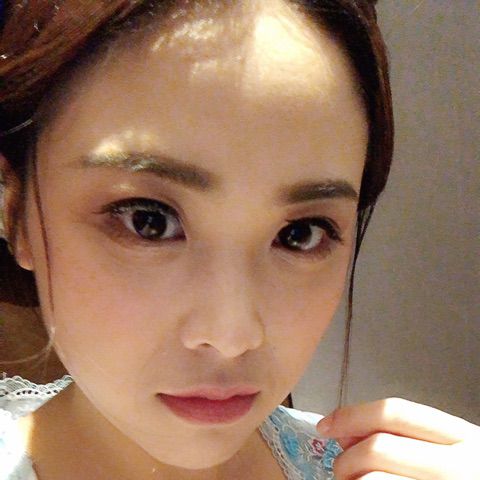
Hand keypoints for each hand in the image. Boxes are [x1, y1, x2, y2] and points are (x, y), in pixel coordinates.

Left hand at [316, 397, 479, 479]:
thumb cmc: (460, 476)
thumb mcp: (442, 451)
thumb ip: (400, 436)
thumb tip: (343, 432)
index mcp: (461, 436)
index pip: (395, 412)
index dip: (352, 415)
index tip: (324, 426)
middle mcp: (459, 466)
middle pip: (379, 447)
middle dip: (347, 458)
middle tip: (340, 470)